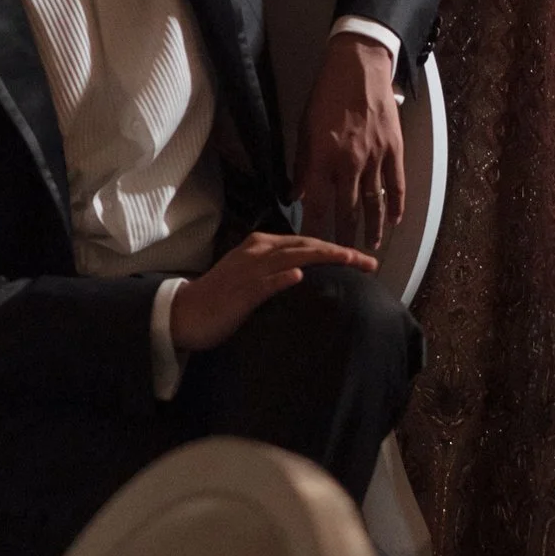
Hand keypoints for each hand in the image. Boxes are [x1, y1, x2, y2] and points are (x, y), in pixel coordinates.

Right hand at [169, 228, 378, 359]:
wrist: (185, 312)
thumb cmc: (222, 297)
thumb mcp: (252, 275)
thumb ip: (277, 270)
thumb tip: (307, 273)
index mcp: (261, 245)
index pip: (305, 242)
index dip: (335, 248)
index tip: (361, 259)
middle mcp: (257, 251)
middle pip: (305, 246)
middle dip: (339, 252)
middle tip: (369, 262)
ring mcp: (248, 271)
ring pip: (291, 258)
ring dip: (322, 258)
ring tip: (349, 260)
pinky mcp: (239, 292)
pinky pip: (263, 283)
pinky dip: (281, 278)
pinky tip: (299, 276)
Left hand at [294, 32, 404, 254]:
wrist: (359, 67)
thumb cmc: (326, 95)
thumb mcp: (305, 129)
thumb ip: (303, 165)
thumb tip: (297, 194)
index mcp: (323, 157)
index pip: (318, 204)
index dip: (315, 229)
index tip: (313, 248)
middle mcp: (349, 162)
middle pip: (347, 210)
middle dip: (344, 236)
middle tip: (342, 256)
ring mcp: (375, 157)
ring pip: (374, 202)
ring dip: (371, 228)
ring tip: (369, 247)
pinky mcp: (394, 149)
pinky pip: (396, 184)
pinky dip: (396, 205)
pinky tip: (394, 221)